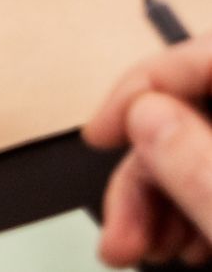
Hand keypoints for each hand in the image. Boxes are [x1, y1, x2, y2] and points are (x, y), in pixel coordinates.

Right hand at [85, 39, 211, 264]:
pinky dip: (182, 212)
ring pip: (197, 152)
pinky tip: (170, 245)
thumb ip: (200, 168)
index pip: (206, 54)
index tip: (102, 130)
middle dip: (142, 172)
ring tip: (137, 249)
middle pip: (192, 114)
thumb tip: (144, 114)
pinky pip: (211, 181)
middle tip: (119, 225)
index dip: (145, 84)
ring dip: (152, 201)